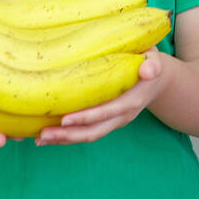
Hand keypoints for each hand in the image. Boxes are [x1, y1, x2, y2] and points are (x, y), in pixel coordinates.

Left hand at [35, 49, 168, 145]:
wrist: (158, 80)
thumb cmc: (150, 61)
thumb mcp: (155, 59)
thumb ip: (152, 64)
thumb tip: (148, 69)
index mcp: (131, 100)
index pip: (106, 112)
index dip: (86, 117)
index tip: (64, 119)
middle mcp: (122, 116)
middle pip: (93, 131)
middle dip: (67, 135)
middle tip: (42, 134)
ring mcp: (114, 121)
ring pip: (88, 135)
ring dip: (64, 139)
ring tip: (39, 139)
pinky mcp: (107, 121)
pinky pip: (87, 132)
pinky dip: (68, 136)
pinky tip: (49, 136)